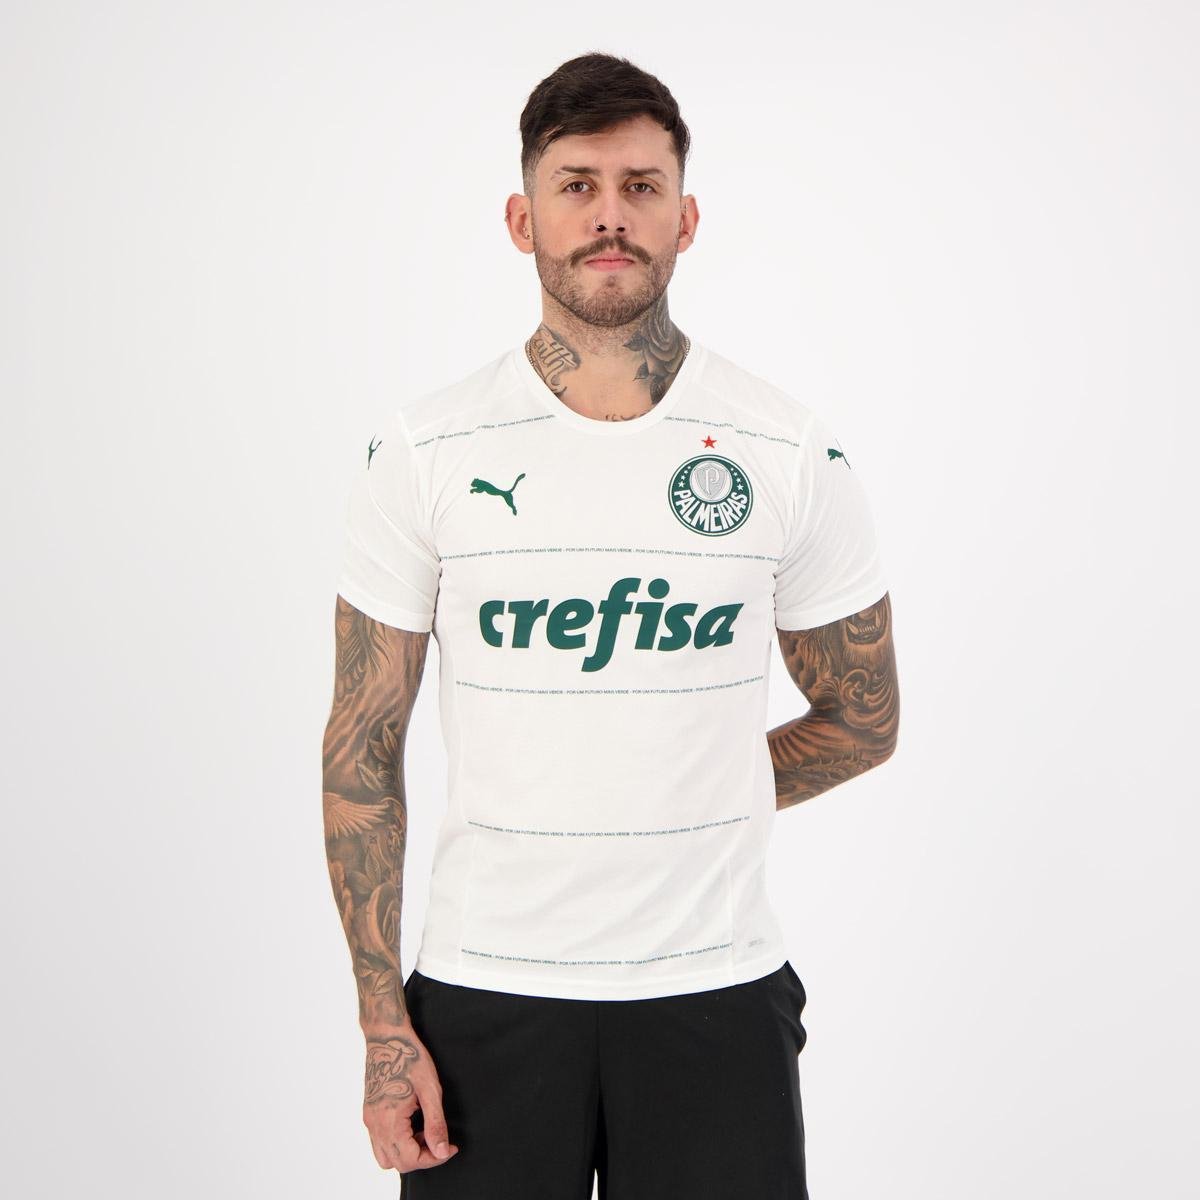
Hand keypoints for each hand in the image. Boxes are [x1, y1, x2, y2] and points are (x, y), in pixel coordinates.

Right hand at [362, 1023, 459, 1173]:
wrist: (386, 1036)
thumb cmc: (410, 1058)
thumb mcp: (430, 1090)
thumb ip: (435, 1124)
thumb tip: (441, 1151)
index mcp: (389, 1121)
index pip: (410, 1159)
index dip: (434, 1158)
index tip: (450, 1147)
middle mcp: (374, 1125)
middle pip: (397, 1163)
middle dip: (422, 1158)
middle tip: (439, 1141)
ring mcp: (369, 1120)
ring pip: (385, 1157)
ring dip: (407, 1153)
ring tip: (424, 1133)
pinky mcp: (368, 1113)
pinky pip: (379, 1142)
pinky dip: (396, 1143)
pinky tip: (412, 1124)